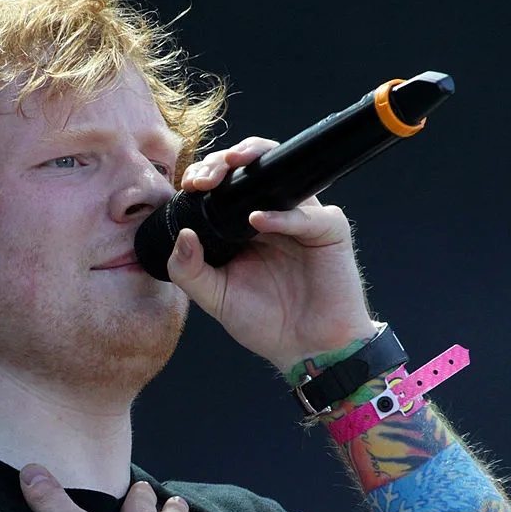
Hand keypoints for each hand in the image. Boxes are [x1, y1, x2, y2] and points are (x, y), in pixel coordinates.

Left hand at [166, 137, 375, 371]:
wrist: (305, 350)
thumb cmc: (265, 323)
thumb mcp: (215, 298)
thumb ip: (190, 271)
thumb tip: (181, 234)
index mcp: (244, 225)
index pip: (225, 183)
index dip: (206, 174)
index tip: (189, 185)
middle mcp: (274, 214)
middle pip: (252, 167)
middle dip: (223, 161)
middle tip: (203, 177)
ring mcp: (303, 219)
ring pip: (283, 173)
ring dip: (254, 163)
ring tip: (227, 173)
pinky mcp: (330, 230)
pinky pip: (308, 215)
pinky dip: (282, 216)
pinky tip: (258, 221)